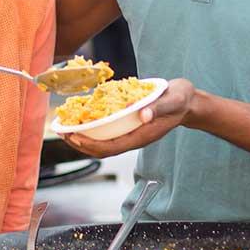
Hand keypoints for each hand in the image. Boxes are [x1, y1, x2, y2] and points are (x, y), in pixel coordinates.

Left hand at [61, 78, 196, 157]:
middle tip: (62, 133)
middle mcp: (133, 137)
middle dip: (81, 144)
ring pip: (103, 142)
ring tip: (66, 128)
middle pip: (103, 149)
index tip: (74, 138)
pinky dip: (92, 127)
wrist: (188, 101)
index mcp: (142, 135)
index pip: (112, 147)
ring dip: (83, 137)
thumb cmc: (180, 100)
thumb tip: (143, 115)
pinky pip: (107, 131)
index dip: (91, 145)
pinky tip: (82, 117)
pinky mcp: (129, 125)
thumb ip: (159, 108)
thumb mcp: (173, 100)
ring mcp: (131, 132)